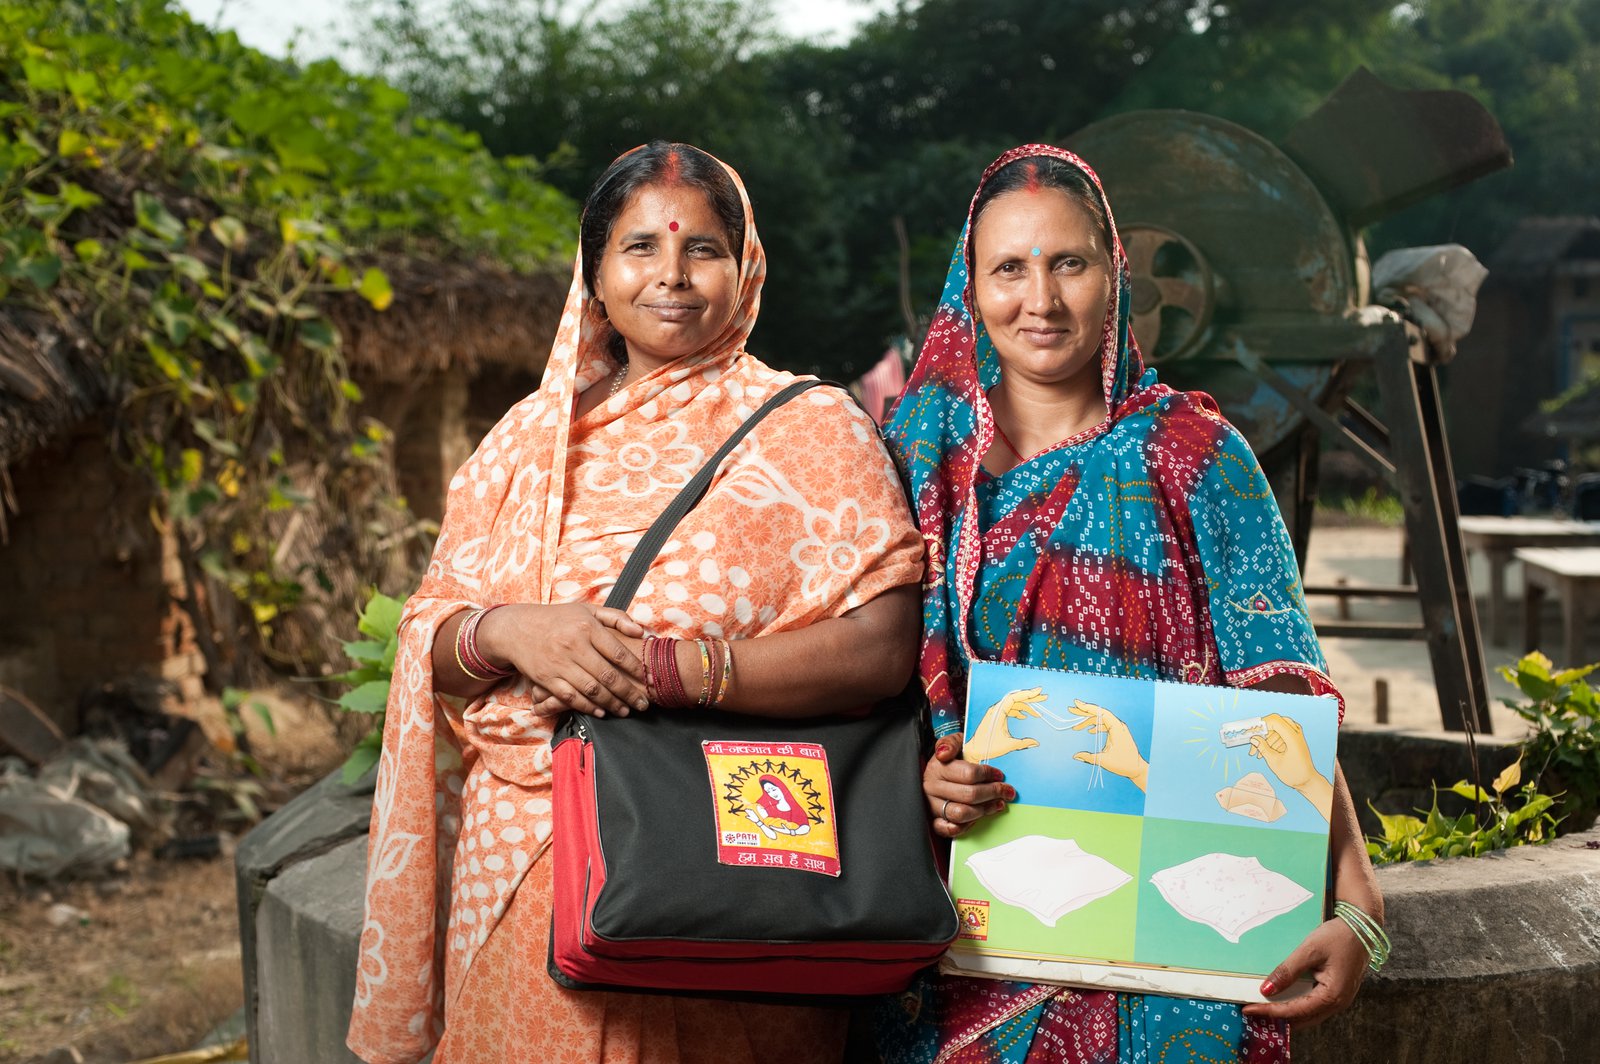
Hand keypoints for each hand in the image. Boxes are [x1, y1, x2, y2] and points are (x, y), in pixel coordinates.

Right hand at [477, 602, 647, 717]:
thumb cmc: (557, 619)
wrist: (516, 629)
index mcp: (587, 627)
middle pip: (608, 676)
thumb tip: (640, 631)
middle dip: (629, 693)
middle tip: (643, 704)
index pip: (618, 652)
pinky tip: (601, 711)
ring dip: (612, 704)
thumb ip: (616, 617)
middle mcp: (574, 646)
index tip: (648, 679)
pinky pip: (571, 697)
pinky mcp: (547, 679)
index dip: (636, 668)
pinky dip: (588, 707)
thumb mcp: (586, 610)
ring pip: (592, 690)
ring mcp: (559, 664)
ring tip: (626, 711)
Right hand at [926, 734, 1014, 837]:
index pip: (968, 774)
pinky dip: (965, 827)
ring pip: (961, 813)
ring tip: (997, 804)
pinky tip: (977, 818)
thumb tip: (944, 753)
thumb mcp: (953, 743)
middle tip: (1006, 791)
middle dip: (993, 793)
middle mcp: (933, 787)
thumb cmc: (950, 759)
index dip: (988, 775)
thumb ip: (951, 742)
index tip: (999, 775)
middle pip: (969, 795)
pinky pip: (949, 829)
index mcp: (937, 767)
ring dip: (984, 810)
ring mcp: (932, 805)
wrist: (935, 774)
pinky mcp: (934, 820)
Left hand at [963, 687, 1044, 762]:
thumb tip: (1036, 743)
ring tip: (1037, 713)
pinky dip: (1018, 712)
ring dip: (1026, 707)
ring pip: (1014, 705)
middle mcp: (996, 709)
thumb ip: (1023, 743)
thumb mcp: (1008, 745)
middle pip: (1016, 699)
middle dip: (1030, 698)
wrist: (974, 750)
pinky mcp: (996, 717)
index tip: (1038, 691)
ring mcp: (996, 713)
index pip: (1014, 698)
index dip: (1027, 693)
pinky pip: (1009, 710)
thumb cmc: (987, 747)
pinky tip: (1024, 716)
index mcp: (998, 712)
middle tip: (1043, 697)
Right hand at [1067, 699, 1148, 791]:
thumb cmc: (1124, 764)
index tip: (1076, 703)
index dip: (1088, 707)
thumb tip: (1075, 756)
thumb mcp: (1104, 761)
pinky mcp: (1118, 733)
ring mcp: (1118, 728)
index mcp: (1117, 728)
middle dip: (1084, 712)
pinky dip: (1096, 726)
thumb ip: (1089, 757)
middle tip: (1071, 710)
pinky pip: (1105, 725)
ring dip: (1088, 721)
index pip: (1101, 713)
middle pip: (1099, 714)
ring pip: (1101, 720)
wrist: (1137, 768)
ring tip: (1076, 727)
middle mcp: (1118, 725)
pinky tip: (1089, 731)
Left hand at [1242, 915, 1370, 1027]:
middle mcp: (1338, 1003)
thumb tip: (1266, 990)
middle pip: (1302, 1019)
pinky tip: (1282, 1002)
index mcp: (1333, 996)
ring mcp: (1338, 1000)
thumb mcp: (1310, 950)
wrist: (1362, 927)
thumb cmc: (1338, 936)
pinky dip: (1296, 1007)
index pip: (1295, 1011)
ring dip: (1286, 1015)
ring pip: (1308, 1016)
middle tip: (1252, 1013)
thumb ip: (1288, 971)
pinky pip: (1313, 1007)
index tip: (1249, 1010)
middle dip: (1276, 1019)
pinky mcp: (1336, 993)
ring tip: (1263, 1010)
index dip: (1270, 1012)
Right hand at [1249, 713, 1332, 816]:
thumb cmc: (1294, 774)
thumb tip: (1253, 738)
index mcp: (1293, 738)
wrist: (1308, 780)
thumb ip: (1263, 748)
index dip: (1261, 724)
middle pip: (1275, 722)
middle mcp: (1296, 733)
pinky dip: (1271, 741)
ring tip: (1256, 753)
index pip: (1275, 721)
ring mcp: (1296, 735)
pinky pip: (1280, 734)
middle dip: (1262, 731)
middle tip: (1252, 740)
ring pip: (1276, 728)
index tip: (1250, 733)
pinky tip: (1262, 753)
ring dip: (1265, 738)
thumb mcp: (1275, 762)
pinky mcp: (1294, 739)